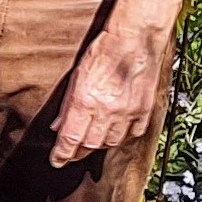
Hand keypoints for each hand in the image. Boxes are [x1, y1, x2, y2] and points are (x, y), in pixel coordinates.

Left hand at [50, 20, 173, 165]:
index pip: (71, 139)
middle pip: (90, 145)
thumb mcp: (76, 75)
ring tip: (90, 143)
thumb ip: (68, 104)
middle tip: (71, 154)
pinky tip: (114, 133)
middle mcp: (107, 111)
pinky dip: (121, 137)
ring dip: (98, 145)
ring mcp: (128, 113)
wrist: (135, 39)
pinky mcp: (144, 111)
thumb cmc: (103, 51)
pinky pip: (132, 134)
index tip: (56, 161)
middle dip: (78, 152)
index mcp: (86, 101)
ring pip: (111, 142)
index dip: (62, 154)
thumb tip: (58, 126)